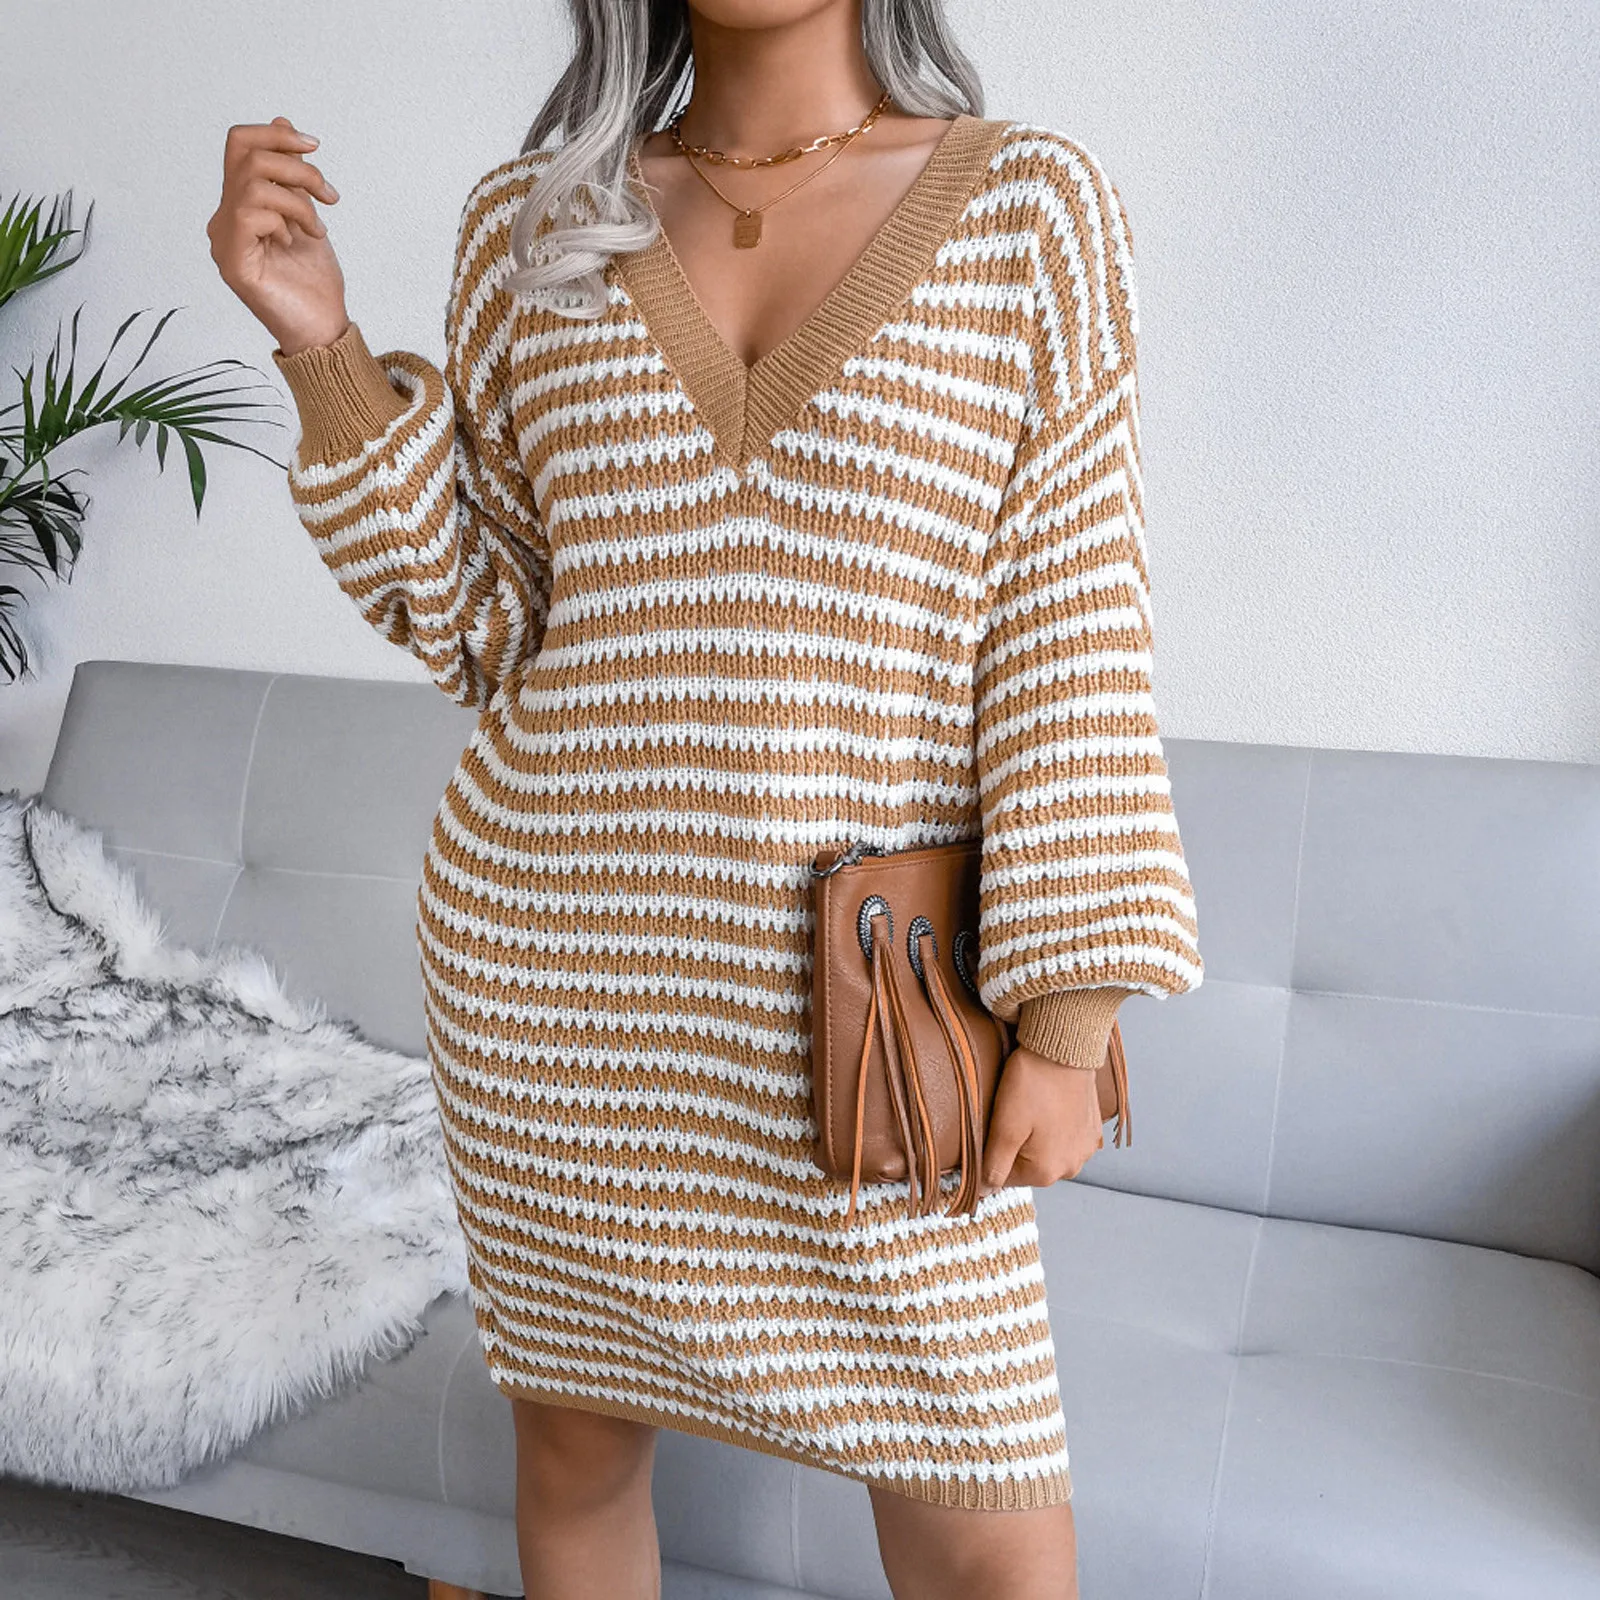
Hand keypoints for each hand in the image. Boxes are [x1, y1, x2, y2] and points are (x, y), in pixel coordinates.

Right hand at [207, 115, 350, 355]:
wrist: (325, 330)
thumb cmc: (315, 282)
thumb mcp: (308, 215)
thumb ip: (291, 173)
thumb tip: (281, 120)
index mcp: (238, 208)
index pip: (240, 146)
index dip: (276, 135)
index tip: (315, 146)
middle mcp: (224, 221)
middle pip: (246, 155)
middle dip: (296, 167)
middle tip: (329, 195)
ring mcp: (224, 242)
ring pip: (252, 183)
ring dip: (298, 198)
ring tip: (318, 226)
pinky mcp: (232, 263)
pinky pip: (249, 214)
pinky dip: (284, 219)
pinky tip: (296, 242)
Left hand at [978, 1043, 1104, 1198]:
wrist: (1065, 1049)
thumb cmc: (1032, 1084)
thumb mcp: (1005, 1126)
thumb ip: (994, 1164)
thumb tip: (985, 1192)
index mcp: (1046, 1172)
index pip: (1004, 1178)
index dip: (992, 1153)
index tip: (994, 1126)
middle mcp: (1071, 1167)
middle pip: (1028, 1167)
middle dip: (1016, 1146)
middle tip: (1012, 1113)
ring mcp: (1085, 1149)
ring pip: (1047, 1153)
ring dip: (1036, 1138)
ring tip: (1031, 1107)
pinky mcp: (1092, 1130)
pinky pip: (1066, 1139)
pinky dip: (1055, 1128)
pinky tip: (1049, 1106)